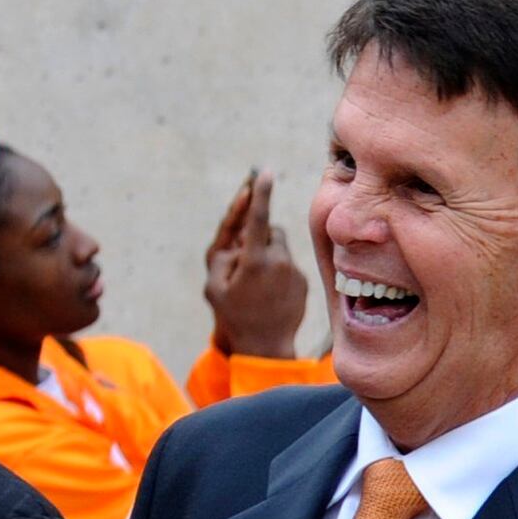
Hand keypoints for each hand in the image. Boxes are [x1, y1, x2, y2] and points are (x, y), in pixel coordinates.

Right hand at [204, 168, 310, 357]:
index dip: (259, 194)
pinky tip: (269, 293)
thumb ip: (223, 255)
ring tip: (257, 282)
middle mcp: (278, 261)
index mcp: (254, 260)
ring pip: (279, 247)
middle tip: (243, 261)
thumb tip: (240, 236)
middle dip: (256, 236)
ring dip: (268, 253)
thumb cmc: (233, 314)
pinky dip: (278, 270)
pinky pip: (288, 263)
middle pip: (269, 231)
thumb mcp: (214, 285)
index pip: (258, 219)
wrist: (265, 345)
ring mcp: (294, 271)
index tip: (264, 173)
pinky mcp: (303, 280)